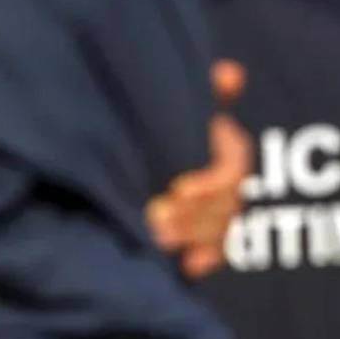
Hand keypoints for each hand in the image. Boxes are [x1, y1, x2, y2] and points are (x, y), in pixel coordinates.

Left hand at [147, 60, 250, 278]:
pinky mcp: (198, 234)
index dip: (213, 181)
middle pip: (230, 202)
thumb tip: (231, 72)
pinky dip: (206, 258)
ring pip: (224, 228)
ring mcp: (212, 209)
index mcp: (221, 145)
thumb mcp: (165, 100)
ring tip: (161, 237)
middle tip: (160, 216)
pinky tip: (189, 266)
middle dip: (198, 212)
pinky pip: (217, 250)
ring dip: (197, 235)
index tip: (180, 189)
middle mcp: (221, 178)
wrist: (105, 159)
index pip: (234, 165)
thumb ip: (199, 90)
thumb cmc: (144, 119)